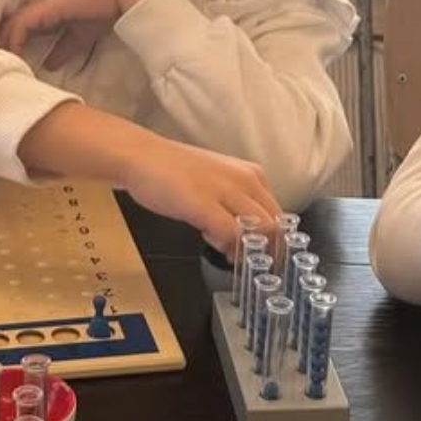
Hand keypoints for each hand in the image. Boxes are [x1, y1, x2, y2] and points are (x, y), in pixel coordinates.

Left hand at [0, 0, 158, 71]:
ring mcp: (38, 5)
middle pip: (9, 26)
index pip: (19, 28)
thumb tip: (50, 65)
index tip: (9, 65)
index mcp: (45, 11)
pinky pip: (18, 26)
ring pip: (9, 26)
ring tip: (3, 67)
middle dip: (2, 47)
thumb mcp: (78, 37)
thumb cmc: (101, 10)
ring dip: (4, 46)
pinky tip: (15, 58)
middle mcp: (37, 6)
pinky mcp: (41, 8)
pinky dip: (13, 43)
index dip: (11, 45)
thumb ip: (63, 49)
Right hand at [119, 131, 281, 255]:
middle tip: (251, 265)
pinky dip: (228, 248)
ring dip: (249, 251)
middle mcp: (244, 180)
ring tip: (230, 255)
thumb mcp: (218, 180)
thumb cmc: (174, 171)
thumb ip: (236, 202)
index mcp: (250, 174)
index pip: (279, 214)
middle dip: (267, 251)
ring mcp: (225, 191)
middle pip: (275, 225)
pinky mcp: (203, 204)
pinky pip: (231, 234)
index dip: (276, 240)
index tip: (266, 255)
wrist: (140, 156)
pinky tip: (213, 244)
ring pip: (260, 230)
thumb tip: (248, 231)